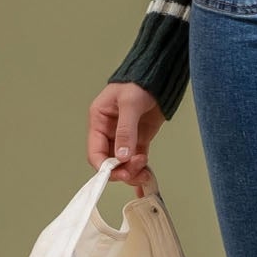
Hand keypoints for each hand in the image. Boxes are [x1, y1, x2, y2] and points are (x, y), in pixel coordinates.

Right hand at [87, 82, 164, 196]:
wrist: (160, 75)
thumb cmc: (139, 81)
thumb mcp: (130, 104)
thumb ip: (126, 131)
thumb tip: (122, 157)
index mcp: (99, 121)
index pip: (95, 152)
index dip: (105, 167)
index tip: (119, 173)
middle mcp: (109, 131)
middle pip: (110, 162)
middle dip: (122, 170)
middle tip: (136, 171)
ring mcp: (125, 137)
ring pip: (124, 164)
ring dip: (133, 171)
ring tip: (145, 170)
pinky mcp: (141, 139)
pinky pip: (138, 160)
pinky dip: (142, 170)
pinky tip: (147, 181)